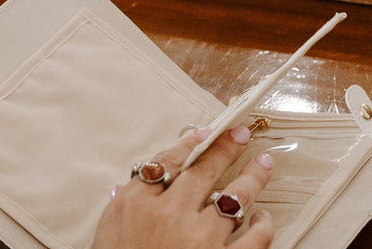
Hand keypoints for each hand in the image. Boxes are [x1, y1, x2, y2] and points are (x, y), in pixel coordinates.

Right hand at [93, 125, 273, 248]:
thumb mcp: (106, 237)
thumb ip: (124, 206)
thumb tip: (129, 184)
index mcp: (135, 205)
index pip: (167, 161)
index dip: (188, 143)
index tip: (202, 133)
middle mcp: (170, 214)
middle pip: (204, 169)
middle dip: (226, 147)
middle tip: (242, 133)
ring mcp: (199, 239)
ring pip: (235, 196)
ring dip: (253, 177)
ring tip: (264, 163)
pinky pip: (253, 239)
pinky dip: (263, 226)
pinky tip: (263, 218)